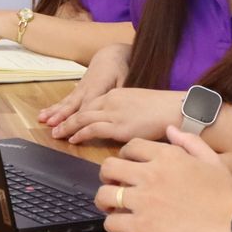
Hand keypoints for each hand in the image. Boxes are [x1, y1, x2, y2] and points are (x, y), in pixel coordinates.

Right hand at [36, 43, 129, 129]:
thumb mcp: (124, 79)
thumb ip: (121, 94)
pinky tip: (43, 115)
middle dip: (62, 119)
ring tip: (43, 121)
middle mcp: (85, 90)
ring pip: (65, 103)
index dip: (80, 118)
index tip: (73, 131)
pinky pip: (64, 101)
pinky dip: (53, 108)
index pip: (87, 106)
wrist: (109, 56)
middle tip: (54, 130)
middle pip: (73, 107)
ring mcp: (79, 90)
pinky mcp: (76, 91)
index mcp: (98, 88)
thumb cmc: (119, 69)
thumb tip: (121, 107)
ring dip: (54, 113)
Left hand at [53, 87, 185, 144]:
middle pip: (83, 108)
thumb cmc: (166, 110)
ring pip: (83, 118)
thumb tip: (124, 123)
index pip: (92, 101)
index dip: (77, 110)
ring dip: (67, 126)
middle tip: (52, 125)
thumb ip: (128, 111)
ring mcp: (115, 113)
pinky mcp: (119, 126)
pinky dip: (80, 134)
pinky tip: (73, 139)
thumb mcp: (142, 105)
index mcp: (118, 93)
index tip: (67, 117)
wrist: (178, 109)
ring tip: (56, 134)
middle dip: (66, 117)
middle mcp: (113, 100)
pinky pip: (93, 129)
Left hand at [94, 129, 231, 231]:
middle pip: (108, 167)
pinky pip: (112, 222)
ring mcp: (144, 200)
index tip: (128, 166)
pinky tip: (120, 225)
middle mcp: (150, 174)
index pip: (130, 147)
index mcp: (166, 156)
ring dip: (104, 200)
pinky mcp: (142, 226)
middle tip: (113, 185)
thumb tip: (170, 128)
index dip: (125, 156)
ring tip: (111, 207)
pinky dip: (112, 224)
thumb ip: (189, 142)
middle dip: (107, 176)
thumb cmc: (225, 194)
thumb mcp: (212, 160)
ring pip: (104, 194)